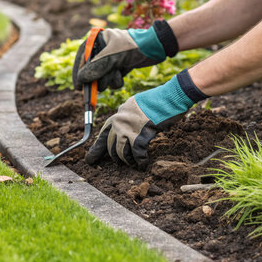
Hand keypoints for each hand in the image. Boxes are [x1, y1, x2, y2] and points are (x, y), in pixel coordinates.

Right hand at [72, 20, 178, 90]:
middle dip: (97, 79)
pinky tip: (123, 73)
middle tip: (96, 89)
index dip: (78, 73)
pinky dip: (116, 80)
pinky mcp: (119, 67)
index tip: (78, 88)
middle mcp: (101, 50)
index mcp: (96, 41)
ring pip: (102, 78)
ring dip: (108, 80)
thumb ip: (94, 69)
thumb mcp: (110, 58)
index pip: (81, 58)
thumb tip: (81, 79)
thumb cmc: (131, 48)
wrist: (154, 47)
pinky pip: (112, 80)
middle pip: (91, 71)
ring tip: (117, 73)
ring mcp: (111, 59)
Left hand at [85, 71, 206, 168]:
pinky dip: (140, 161)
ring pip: (121, 152)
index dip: (97, 149)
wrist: (171, 96)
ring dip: (127, 160)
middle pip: (110, 145)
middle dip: (114, 157)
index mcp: (119, 113)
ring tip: (133, 163)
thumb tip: (122, 131)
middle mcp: (120, 120)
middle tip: (118, 164)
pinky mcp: (140, 135)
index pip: (103, 134)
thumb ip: (128, 117)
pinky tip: (143, 164)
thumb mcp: (137, 106)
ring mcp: (129, 128)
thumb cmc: (159, 101)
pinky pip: (137, 154)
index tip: (90, 159)